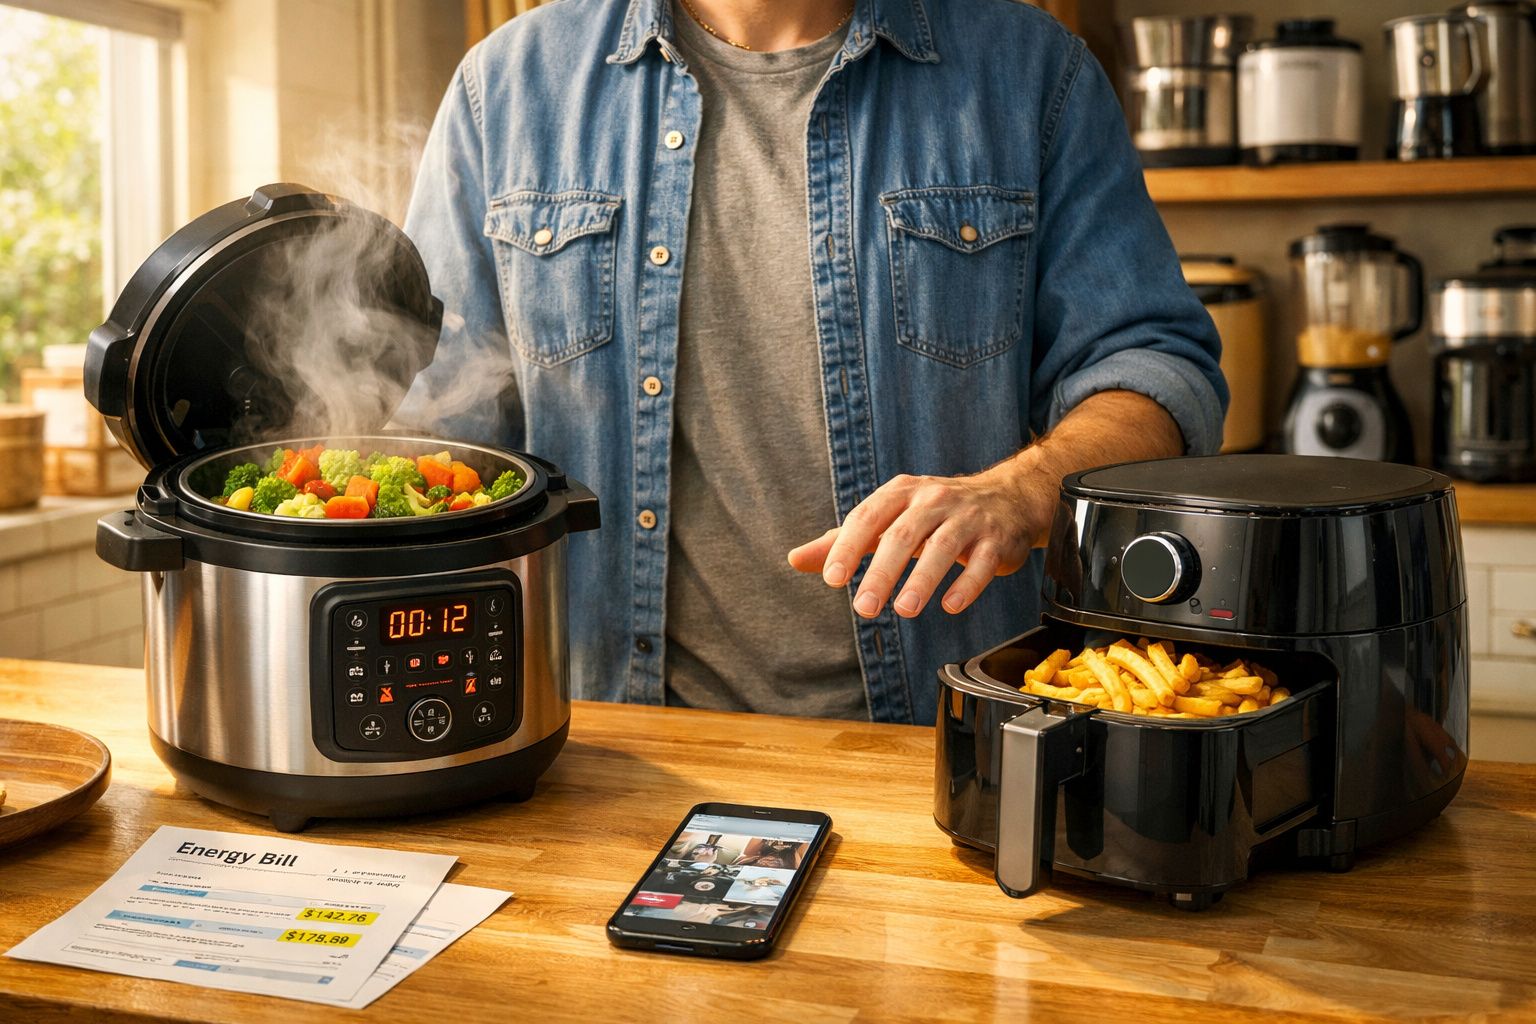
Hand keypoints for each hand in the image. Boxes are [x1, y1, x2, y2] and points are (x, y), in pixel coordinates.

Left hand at [787, 457, 1053, 619]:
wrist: (1007, 498)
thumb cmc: (937, 513)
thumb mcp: (890, 518)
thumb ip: (845, 540)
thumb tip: (796, 560)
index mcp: (902, 493)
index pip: (869, 517)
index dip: (848, 547)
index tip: (832, 578)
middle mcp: (934, 500)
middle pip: (903, 535)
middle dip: (881, 572)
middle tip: (863, 608)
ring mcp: (968, 518)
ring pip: (943, 547)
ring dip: (922, 580)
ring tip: (904, 610)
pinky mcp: (997, 539)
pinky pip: (983, 561)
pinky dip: (967, 584)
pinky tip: (950, 606)